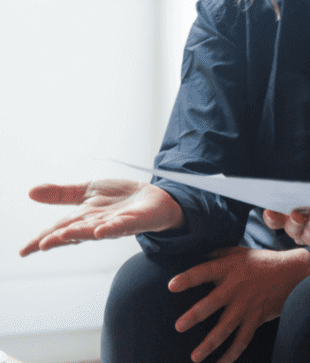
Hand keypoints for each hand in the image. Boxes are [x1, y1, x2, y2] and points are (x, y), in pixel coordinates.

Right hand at [20, 179, 183, 255]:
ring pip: (95, 231)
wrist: (153, 197)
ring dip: (80, 234)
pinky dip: (111, 229)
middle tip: (40, 245)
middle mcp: (96, 225)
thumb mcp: (87, 191)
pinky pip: (123, 226)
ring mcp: (116, 224)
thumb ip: (61, 194)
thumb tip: (31, 192)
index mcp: (83, 219)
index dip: (40, 239)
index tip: (22, 251)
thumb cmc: (119, 198)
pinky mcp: (135, 220)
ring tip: (62, 237)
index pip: (58, 230)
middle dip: (57, 239)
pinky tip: (101, 232)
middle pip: (74, 233)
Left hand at [169, 247, 309, 362]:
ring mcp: (247, 304)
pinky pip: (243, 339)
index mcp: (231, 268)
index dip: (189, 278)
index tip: (171, 286)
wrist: (295, 271)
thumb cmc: (263, 261)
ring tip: (195, 357)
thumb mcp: (240, 253)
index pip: (206, 271)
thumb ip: (218, 255)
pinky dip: (232, 353)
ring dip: (210, 343)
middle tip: (179, 326)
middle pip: (214, 302)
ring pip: (227, 327)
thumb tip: (196, 255)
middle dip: (196, 315)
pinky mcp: (257, 317)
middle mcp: (237, 287)